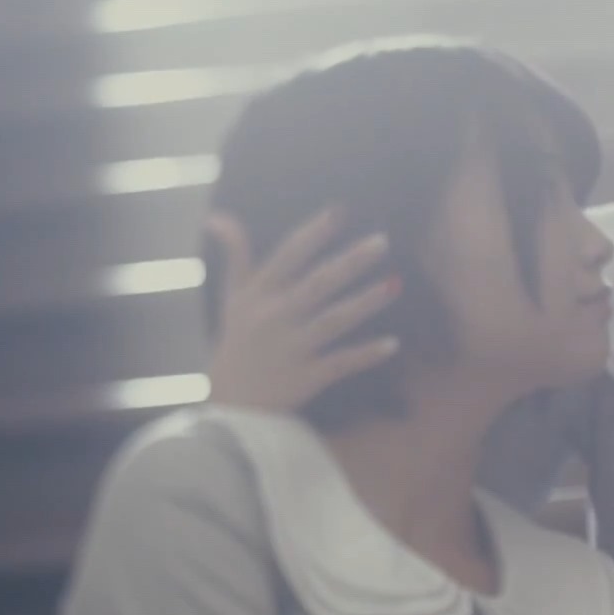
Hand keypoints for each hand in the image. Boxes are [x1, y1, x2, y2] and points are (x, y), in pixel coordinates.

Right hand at [202, 207, 402, 414]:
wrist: (230, 403)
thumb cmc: (237, 341)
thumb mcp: (233, 297)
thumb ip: (235, 255)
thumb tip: (218, 216)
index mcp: (258, 295)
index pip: (288, 256)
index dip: (313, 233)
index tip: (339, 211)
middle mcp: (274, 318)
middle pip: (318, 284)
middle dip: (350, 262)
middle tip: (382, 240)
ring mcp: (291, 349)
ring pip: (334, 321)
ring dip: (365, 303)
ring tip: (396, 284)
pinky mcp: (306, 378)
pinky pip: (341, 362)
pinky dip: (366, 355)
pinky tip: (393, 344)